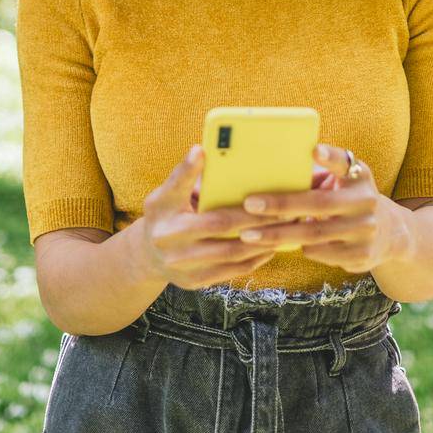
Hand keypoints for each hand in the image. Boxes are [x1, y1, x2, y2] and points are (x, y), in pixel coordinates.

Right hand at [136, 146, 288, 288]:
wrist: (148, 256)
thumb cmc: (166, 214)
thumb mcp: (166, 192)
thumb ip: (184, 176)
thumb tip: (202, 151)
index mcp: (161, 209)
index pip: (178, 186)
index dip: (190, 171)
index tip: (202, 150)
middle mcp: (168, 238)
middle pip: (218, 224)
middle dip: (254, 215)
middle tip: (282, 205)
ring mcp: (181, 264)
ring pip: (230, 251)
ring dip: (261, 239)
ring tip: (284, 226)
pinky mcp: (195, 282)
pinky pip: (231, 270)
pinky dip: (253, 258)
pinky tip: (270, 246)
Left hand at [236, 143, 409, 273]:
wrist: (390, 233)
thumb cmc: (351, 197)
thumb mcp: (346, 179)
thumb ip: (322, 173)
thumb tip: (276, 168)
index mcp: (360, 176)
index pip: (344, 163)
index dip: (330, 157)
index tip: (313, 150)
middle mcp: (367, 202)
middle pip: (318, 204)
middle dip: (281, 205)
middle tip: (249, 204)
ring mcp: (365, 232)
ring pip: (314, 234)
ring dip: (279, 235)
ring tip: (249, 234)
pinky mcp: (361, 256)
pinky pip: (321, 253)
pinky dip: (299, 248)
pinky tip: (276, 247)